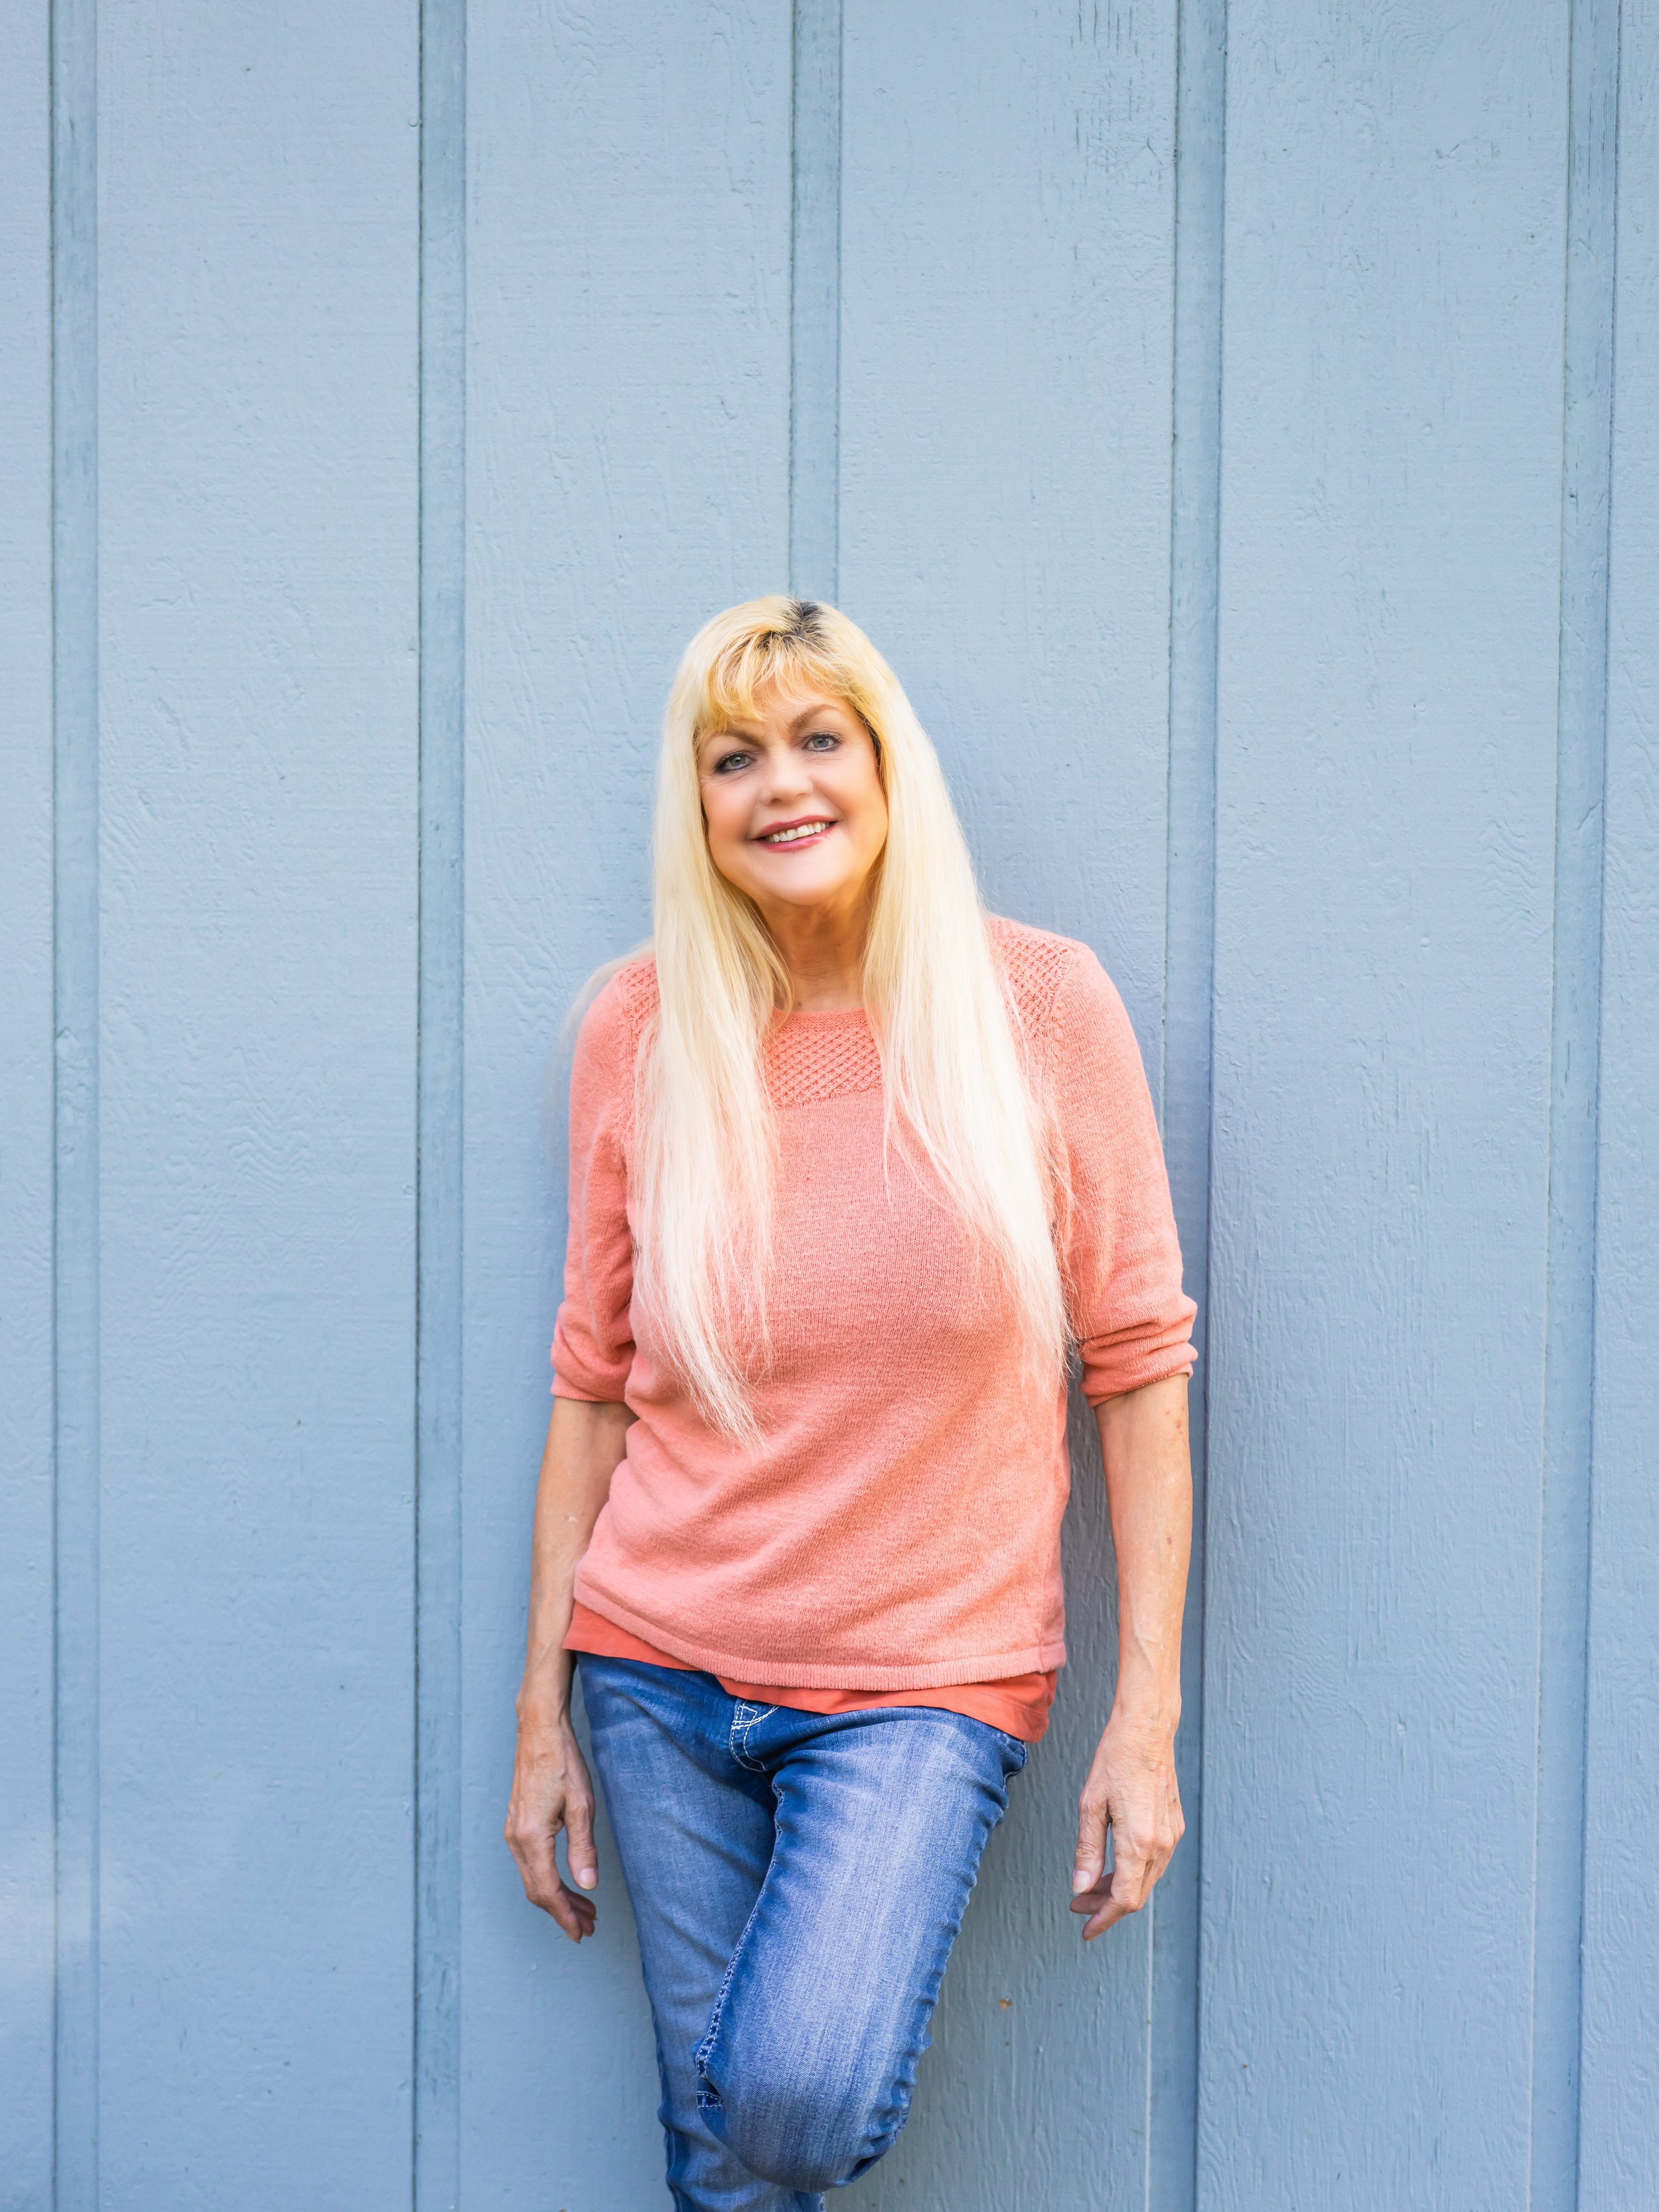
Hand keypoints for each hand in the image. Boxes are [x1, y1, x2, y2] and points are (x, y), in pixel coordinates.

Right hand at [505, 1707, 598, 1941]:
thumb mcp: (582, 1805)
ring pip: (533, 1878)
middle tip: (590, 1925)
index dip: (565, 1916)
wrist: (539, 1731)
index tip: (582, 1933)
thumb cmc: (562, 1762)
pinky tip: (567, 1879)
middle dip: (563, 1912)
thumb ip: (583, 1848)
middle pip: (537, 1891)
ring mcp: (513, 1832)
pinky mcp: (516, 1824)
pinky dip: (548, 1879)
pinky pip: (530, 1863)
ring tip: (585, 1907)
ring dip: (557, 1897)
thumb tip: (589, 1885)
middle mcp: (516, 1839)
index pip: (547, 1891)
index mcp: (531, 1838)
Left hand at [1070, 1709, 1183, 1939]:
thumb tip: (1079, 1888)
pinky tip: (1114, 1864)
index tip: (1086, 1929)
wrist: (1147, 1730)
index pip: (1124, 1900)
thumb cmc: (1116, 1760)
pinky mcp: (1174, 1825)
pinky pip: (1155, 1862)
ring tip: (1091, 1885)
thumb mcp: (1090, 1805)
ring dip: (1120, 1889)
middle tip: (1078, 1904)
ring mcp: (1172, 1835)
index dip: (1103, 1919)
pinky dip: (1134, 1872)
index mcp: (1139, 1842)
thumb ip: (1087, 1851)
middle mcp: (1162, 1844)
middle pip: (1136, 1894)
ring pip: (1146, 1880)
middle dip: (1106, 1905)